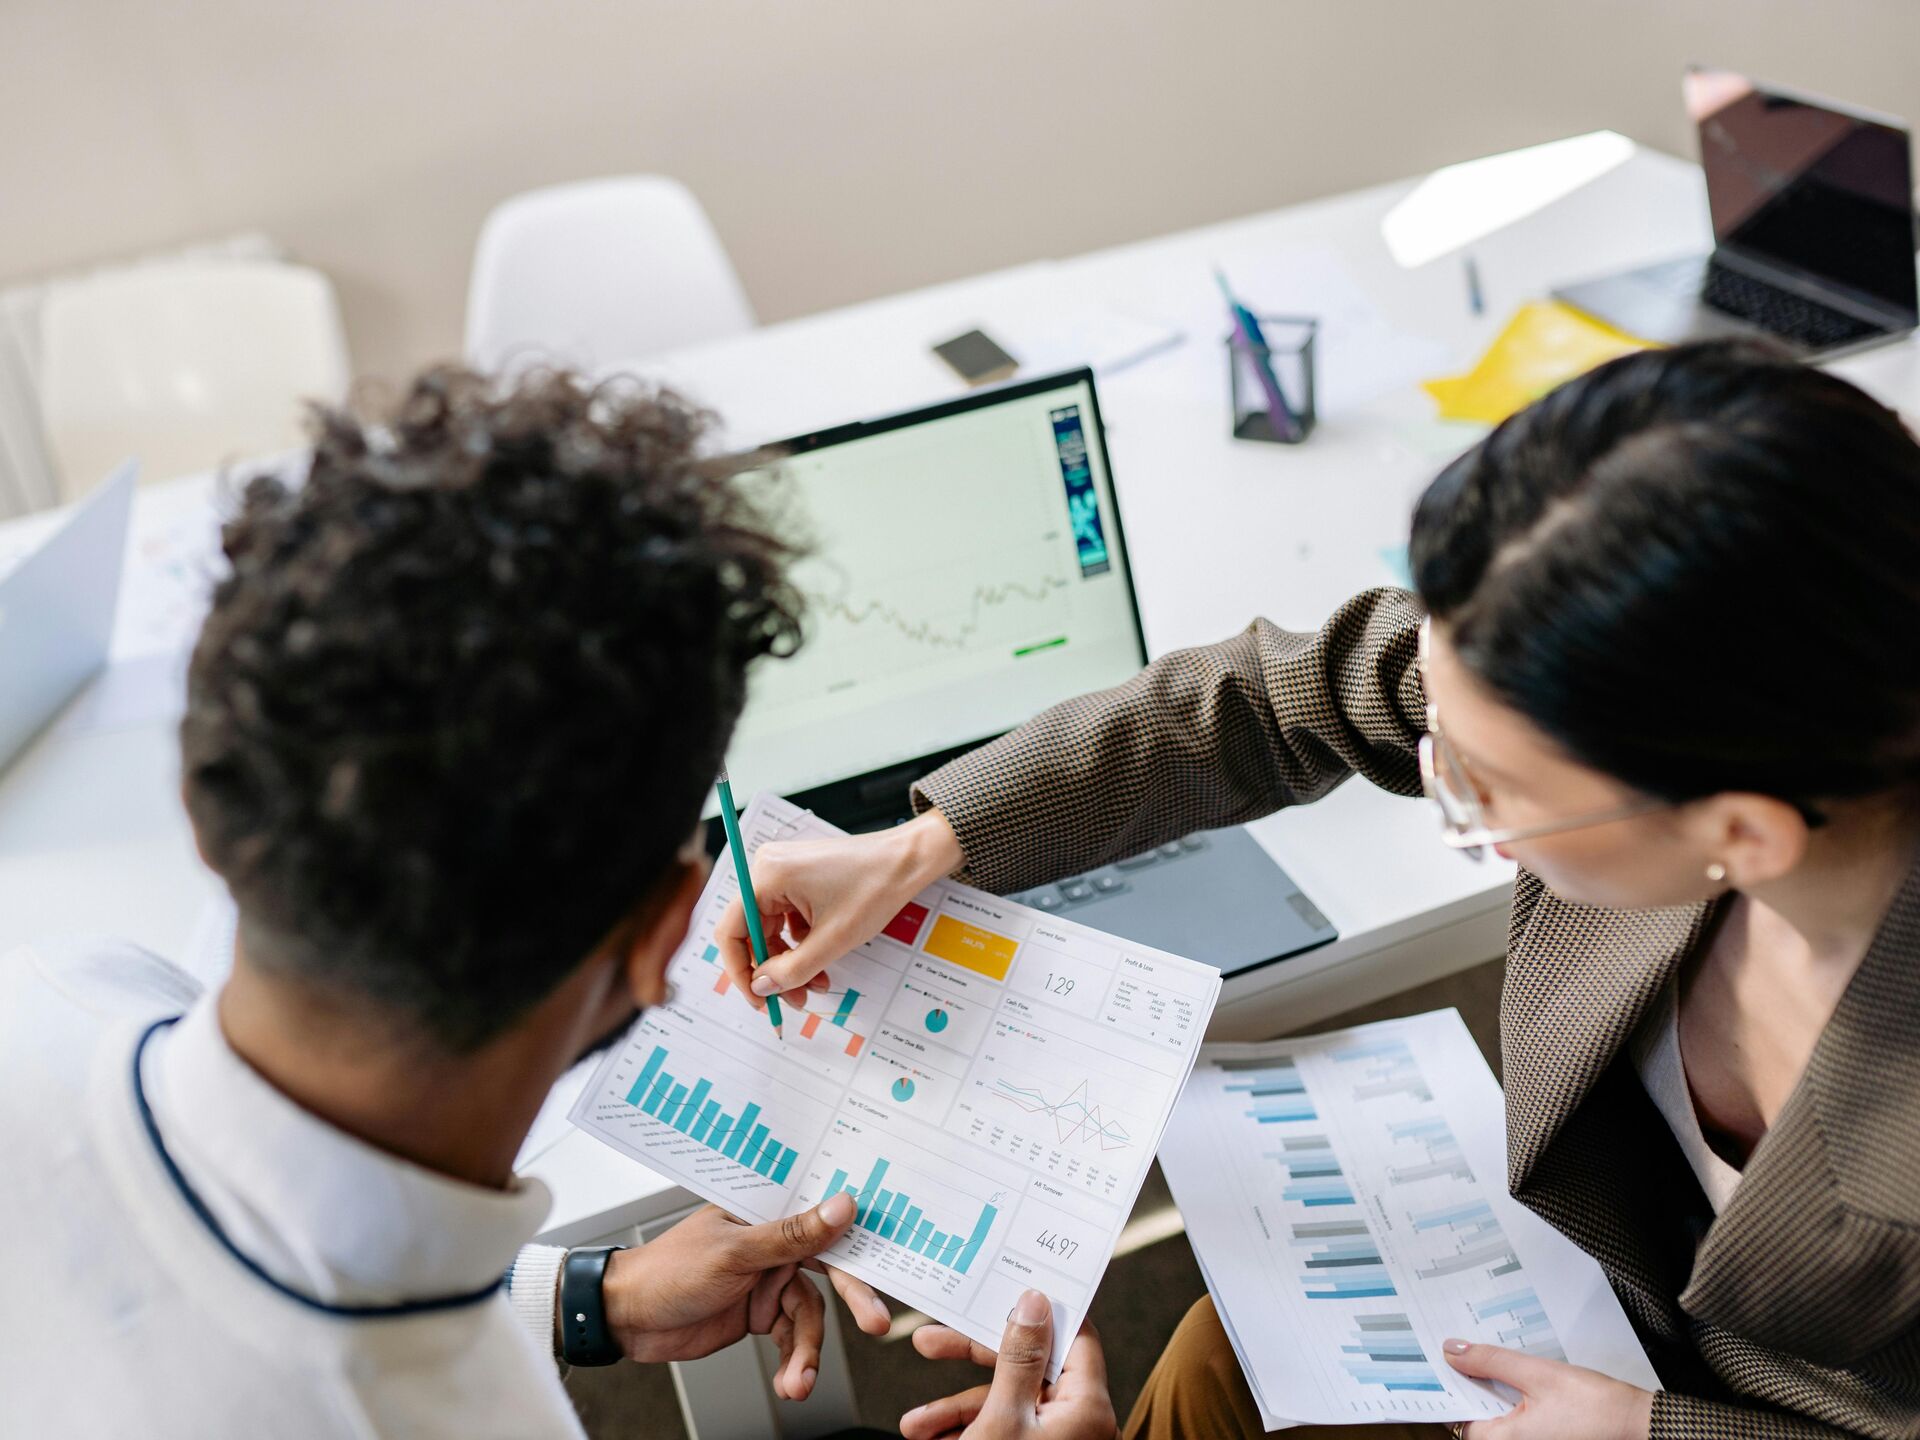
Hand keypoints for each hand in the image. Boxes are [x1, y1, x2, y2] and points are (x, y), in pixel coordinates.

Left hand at [599, 1193, 892, 1398]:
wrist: (625, 1318)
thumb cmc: (666, 1270)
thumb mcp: (734, 1253)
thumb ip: (791, 1234)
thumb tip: (841, 1206)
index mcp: (766, 1211)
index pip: (824, 1218)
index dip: (859, 1238)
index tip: (889, 1261)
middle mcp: (773, 1243)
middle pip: (828, 1270)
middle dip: (852, 1299)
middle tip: (875, 1323)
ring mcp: (767, 1280)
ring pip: (810, 1314)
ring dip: (808, 1351)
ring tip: (799, 1381)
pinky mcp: (760, 1313)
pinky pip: (791, 1338)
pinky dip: (793, 1362)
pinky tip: (789, 1383)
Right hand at [715, 808, 961, 1010]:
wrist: (908, 861)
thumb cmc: (874, 889)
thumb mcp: (832, 941)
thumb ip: (791, 970)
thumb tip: (760, 988)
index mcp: (767, 877)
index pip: (731, 931)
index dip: (741, 971)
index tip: (759, 999)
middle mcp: (767, 869)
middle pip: (752, 933)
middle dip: (774, 970)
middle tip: (795, 1000)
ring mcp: (782, 872)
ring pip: (772, 929)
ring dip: (791, 961)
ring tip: (818, 984)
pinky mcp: (798, 878)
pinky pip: (787, 918)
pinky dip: (802, 943)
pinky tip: (823, 959)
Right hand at [899, 1289, 1115, 1439]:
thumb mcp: (1002, 1417)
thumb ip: (1017, 1356)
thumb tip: (1035, 1300)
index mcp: (1088, 1406)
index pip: (1076, 1334)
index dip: (1042, 1307)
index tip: (1006, 1286)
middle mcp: (1080, 1422)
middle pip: (1029, 1365)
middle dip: (970, 1360)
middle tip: (927, 1343)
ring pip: (1008, 1402)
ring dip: (955, 1407)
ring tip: (914, 1425)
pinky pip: (1005, 1430)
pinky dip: (967, 1430)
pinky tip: (930, 1439)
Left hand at [1444, 1339, 1654, 1439]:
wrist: (1640, 1426)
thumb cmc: (1594, 1406)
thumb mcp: (1538, 1374)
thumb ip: (1492, 1363)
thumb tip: (1451, 1352)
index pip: (1459, 1417)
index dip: (1448, 1388)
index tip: (1440, 1360)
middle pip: (1477, 1420)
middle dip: (1469, 1386)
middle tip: (1460, 1351)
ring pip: (1497, 1420)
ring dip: (1490, 1393)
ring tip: (1485, 1358)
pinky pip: (1517, 1424)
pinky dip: (1510, 1402)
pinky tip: (1513, 1378)